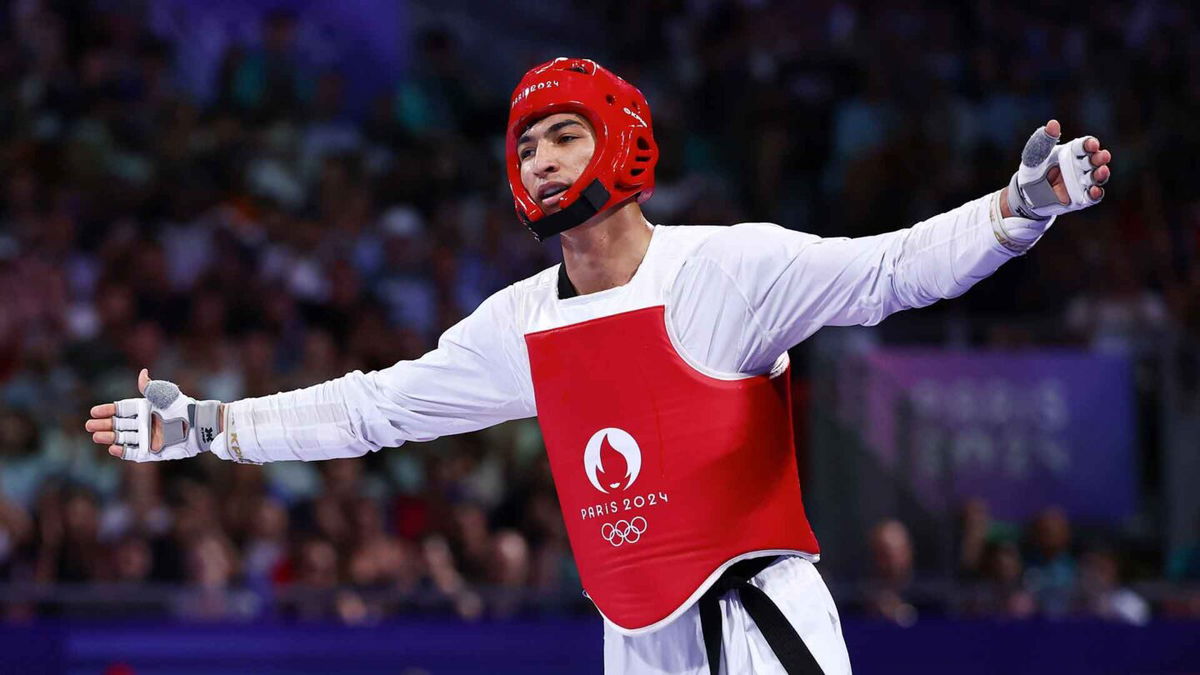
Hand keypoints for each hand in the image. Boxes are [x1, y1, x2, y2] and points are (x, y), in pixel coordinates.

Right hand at [84, 369, 221, 461]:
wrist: (198, 426)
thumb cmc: (183, 408)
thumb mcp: (166, 395)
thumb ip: (151, 387)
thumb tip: (142, 373)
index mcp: (144, 409)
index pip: (121, 409)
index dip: (107, 410)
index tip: (93, 412)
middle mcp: (143, 424)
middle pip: (118, 425)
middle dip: (103, 425)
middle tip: (89, 426)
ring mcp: (146, 438)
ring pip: (123, 438)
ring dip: (109, 438)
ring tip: (97, 436)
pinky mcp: (152, 452)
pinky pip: (134, 453)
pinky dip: (123, 452)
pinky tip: (113, 448)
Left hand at [1001, 119, 1113, 219]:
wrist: (1025, 196)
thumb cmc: (1032, 172)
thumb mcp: (1034, 157)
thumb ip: (1043, 142)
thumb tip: (1053, 124)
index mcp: (1071, 152)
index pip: (1085, 145)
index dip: (1090, 144)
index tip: (1091, 145)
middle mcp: (1080, 166)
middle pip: (1095, 159)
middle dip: (1100, 158)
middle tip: (1102, 156)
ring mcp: (1082, 182)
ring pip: (1097, 177)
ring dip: (1101, 174)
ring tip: (1101, 171)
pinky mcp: (1081, 198)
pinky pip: (1092, 196)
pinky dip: (1096, 194)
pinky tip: (1094, 191)